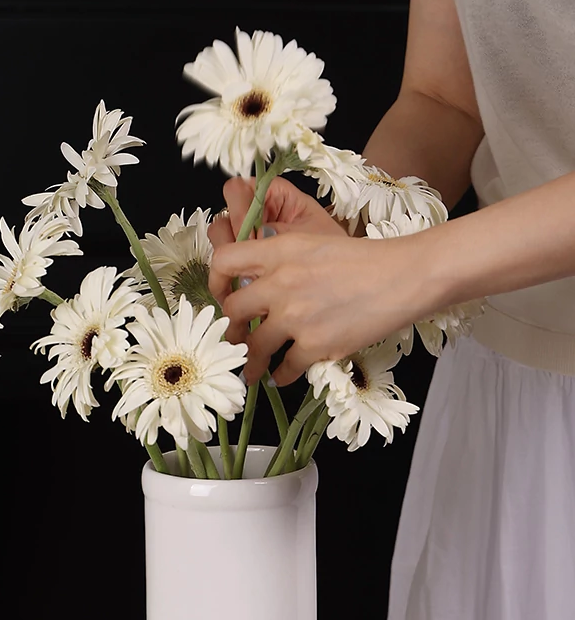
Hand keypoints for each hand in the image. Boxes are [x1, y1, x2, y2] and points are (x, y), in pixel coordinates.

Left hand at [207, 175, 350, 383]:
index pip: (225, 260)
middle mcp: (281, 283)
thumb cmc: (365, 259)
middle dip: (230, 329)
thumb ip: (281, 260)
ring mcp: (296, 317)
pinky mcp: (315, 345)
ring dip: (251, 362)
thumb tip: (258, 283)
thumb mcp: (315, 243)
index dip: (216, 280)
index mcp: (280, 252)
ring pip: (253, 347)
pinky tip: (283, 376)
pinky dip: (281, 376)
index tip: (222, 294)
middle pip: (232, 311)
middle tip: (235, 338)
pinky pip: (285, 369)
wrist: (404, 277)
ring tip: (252, 370)